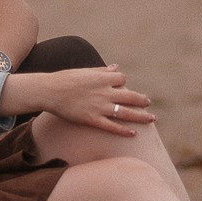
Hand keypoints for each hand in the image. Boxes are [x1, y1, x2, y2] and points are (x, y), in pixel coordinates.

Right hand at [39, 65, 154, 137]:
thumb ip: (102, 70)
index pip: (122, 79)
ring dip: (141, 116)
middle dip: (142, 100)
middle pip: (131, 96)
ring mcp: (99, 107)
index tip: (122, 87)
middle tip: (148, 103)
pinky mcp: (92, 119)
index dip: (123, 82)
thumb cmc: (65, 79)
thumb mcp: (84, 71)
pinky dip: (123, 130)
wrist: (49, 91)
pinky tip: (133, 133)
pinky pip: (112, 126)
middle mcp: (104, 92)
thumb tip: (116, 67)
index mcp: (102, 78)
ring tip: (151, 119)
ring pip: (126, 112)